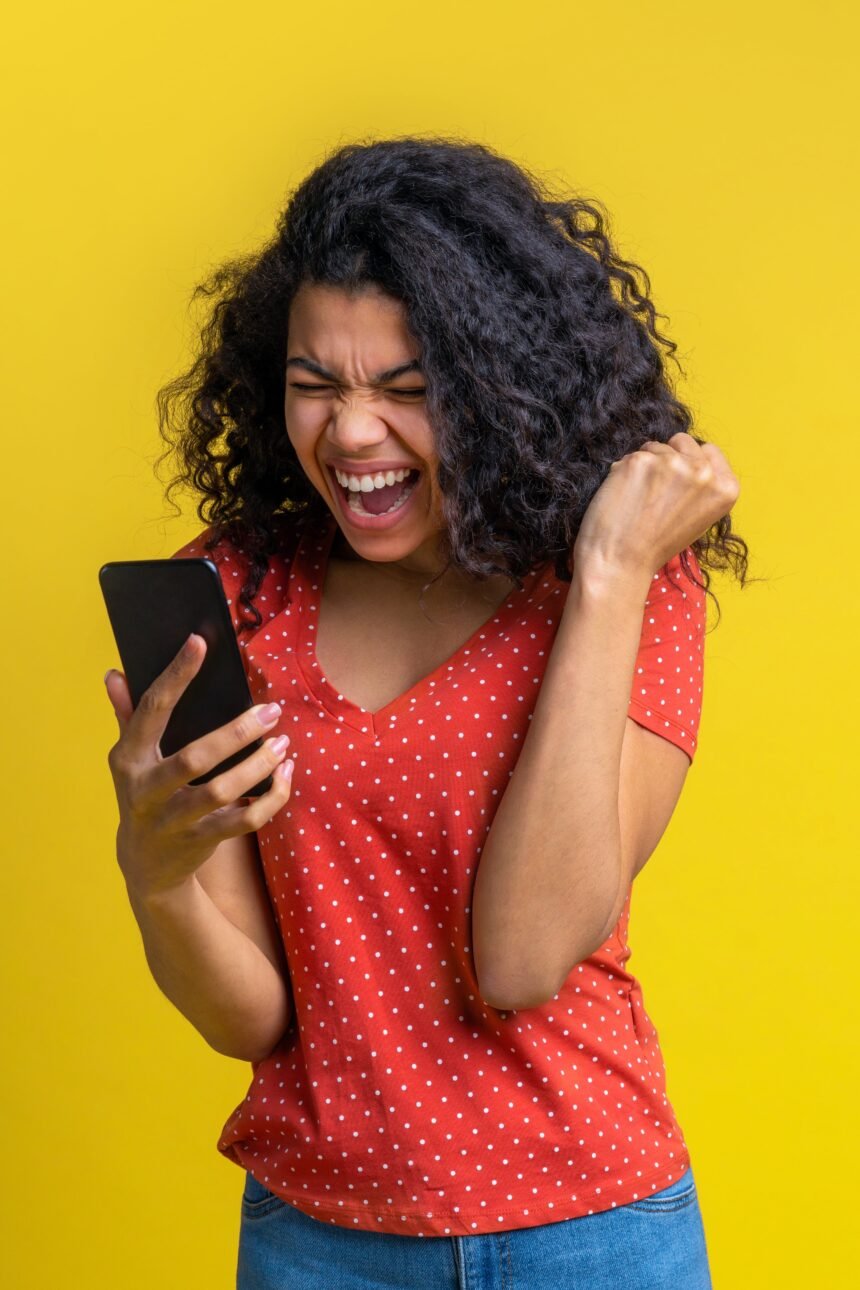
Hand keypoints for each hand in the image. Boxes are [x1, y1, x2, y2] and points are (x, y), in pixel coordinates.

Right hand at [104, 634, 294, 901]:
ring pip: (222, 791)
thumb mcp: (130, 760)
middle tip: (272, 712)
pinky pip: (244, 820)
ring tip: (282, 743)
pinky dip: (272, 798)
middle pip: (195, 758)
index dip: (176, 675)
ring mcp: (173, 821)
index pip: (152, 709)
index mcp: (128, 759)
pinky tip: (286, 774)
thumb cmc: (145, 796)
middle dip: (237, 732)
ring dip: (259, 765)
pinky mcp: (200, 843)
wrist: (146, 868)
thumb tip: (115, 674)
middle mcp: (146, 790)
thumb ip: (127, 715)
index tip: (199, 642)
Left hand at [573, 432, 739, 588]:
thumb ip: (701, 485)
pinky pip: (630, 455)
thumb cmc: (656, 545)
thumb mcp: (699, 517)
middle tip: (656, 493)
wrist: (621, 561)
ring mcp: (672, 464)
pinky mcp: (641, 461)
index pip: (709, 450)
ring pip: (654, 446)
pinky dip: (624, 471)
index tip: (677, 484)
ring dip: (645, 465)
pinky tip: (623, 497)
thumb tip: (688, 455)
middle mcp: (704, 473)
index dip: (689, 462)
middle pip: (682, 440)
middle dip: (668, 457)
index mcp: (726, 488)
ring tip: (640, 500)